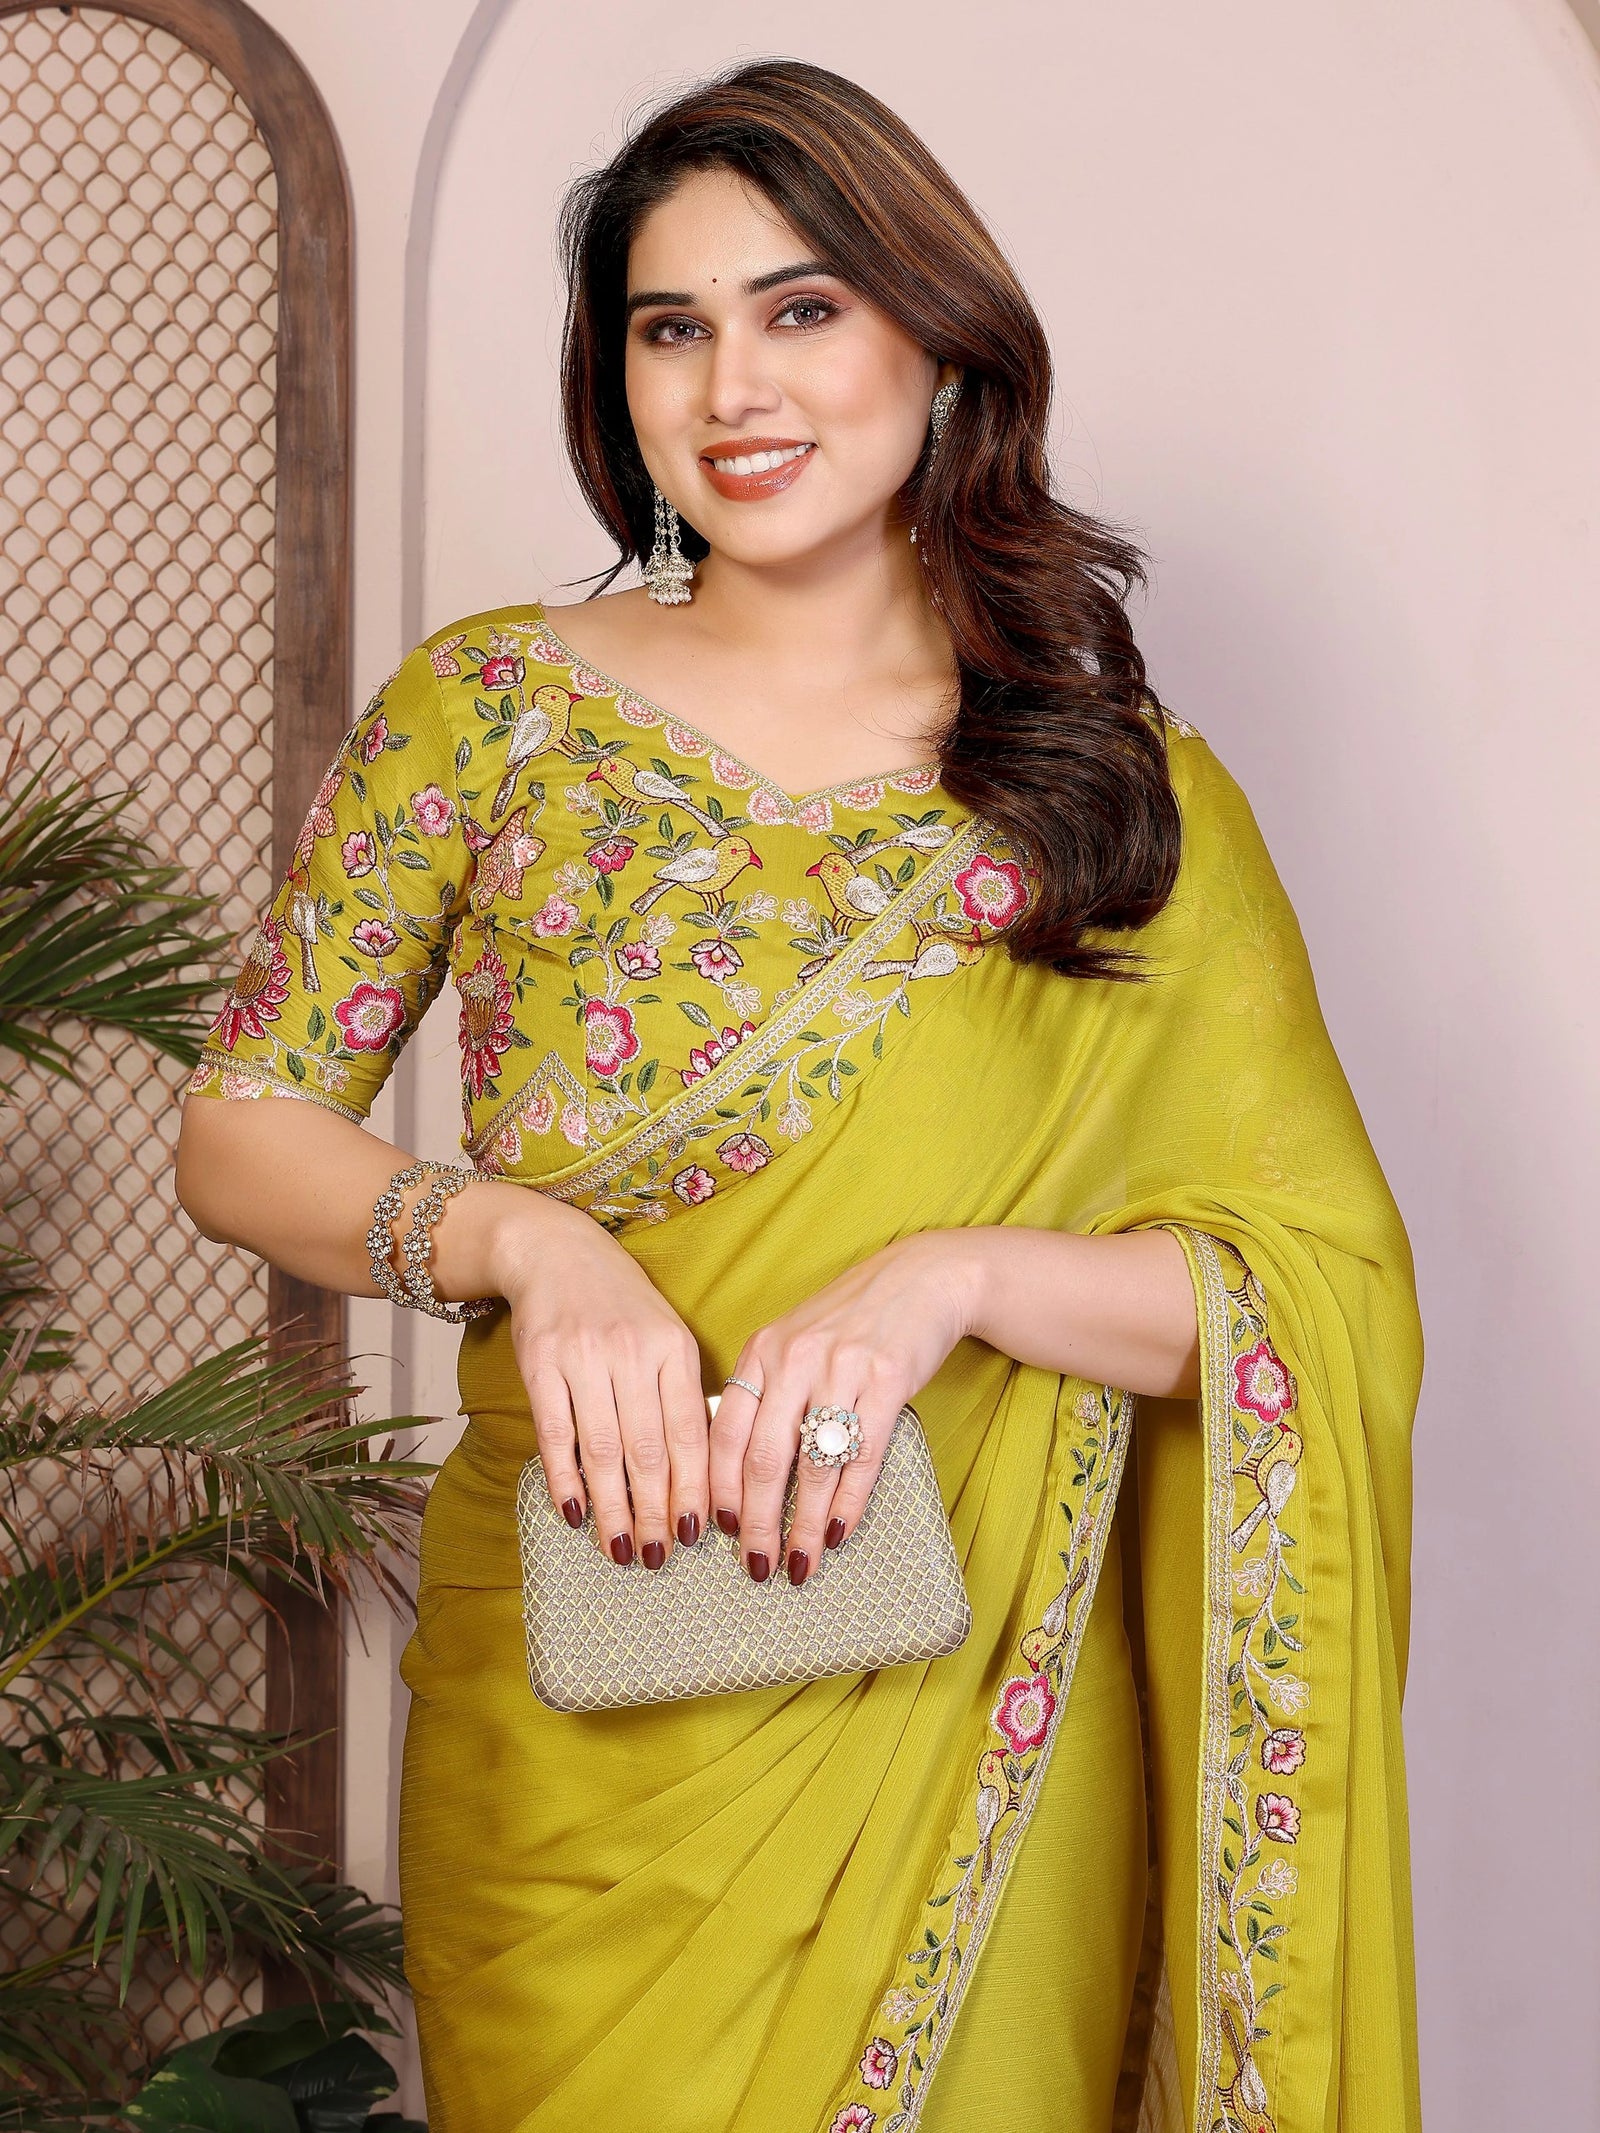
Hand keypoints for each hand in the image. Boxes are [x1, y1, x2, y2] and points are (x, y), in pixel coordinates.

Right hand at [489, 1195, 709, 1568]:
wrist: (556, 1252)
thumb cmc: (621, 1307)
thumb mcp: (665, 1336)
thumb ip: (680, 1395)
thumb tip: (698, 1474)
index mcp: (675, 1348)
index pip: (691, 1432)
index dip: (695, 1488)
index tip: (699, 1534)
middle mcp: (634, 1353)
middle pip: (649, 1448)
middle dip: (656, 1511)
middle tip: (659, 1557)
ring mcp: (584, 1357)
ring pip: (603, 1449)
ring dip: (613, 1508)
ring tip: (621, 1550)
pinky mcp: (540, 1362)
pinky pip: (555, 1432)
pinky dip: (565, 1478)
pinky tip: (575, 1513)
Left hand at [710, 1231, 975, 1583]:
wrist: (921, 1278)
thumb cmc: (851, 1319)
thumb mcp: (793, 1340)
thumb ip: (764, 1390)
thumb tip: (735, 1468)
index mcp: (762, 1350)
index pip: (724, 1433)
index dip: (718, 1489)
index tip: (718, 1530)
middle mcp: (795, 1358)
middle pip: (762, 1459)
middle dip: (756, 1523)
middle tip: (756, 1566)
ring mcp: (842, 1369)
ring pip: (812, 1467)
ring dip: (803, 1525)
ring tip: (800, 1562)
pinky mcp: (887, 1382)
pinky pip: (861, 1458)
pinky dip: (848, 1502)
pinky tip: (839, 1531)